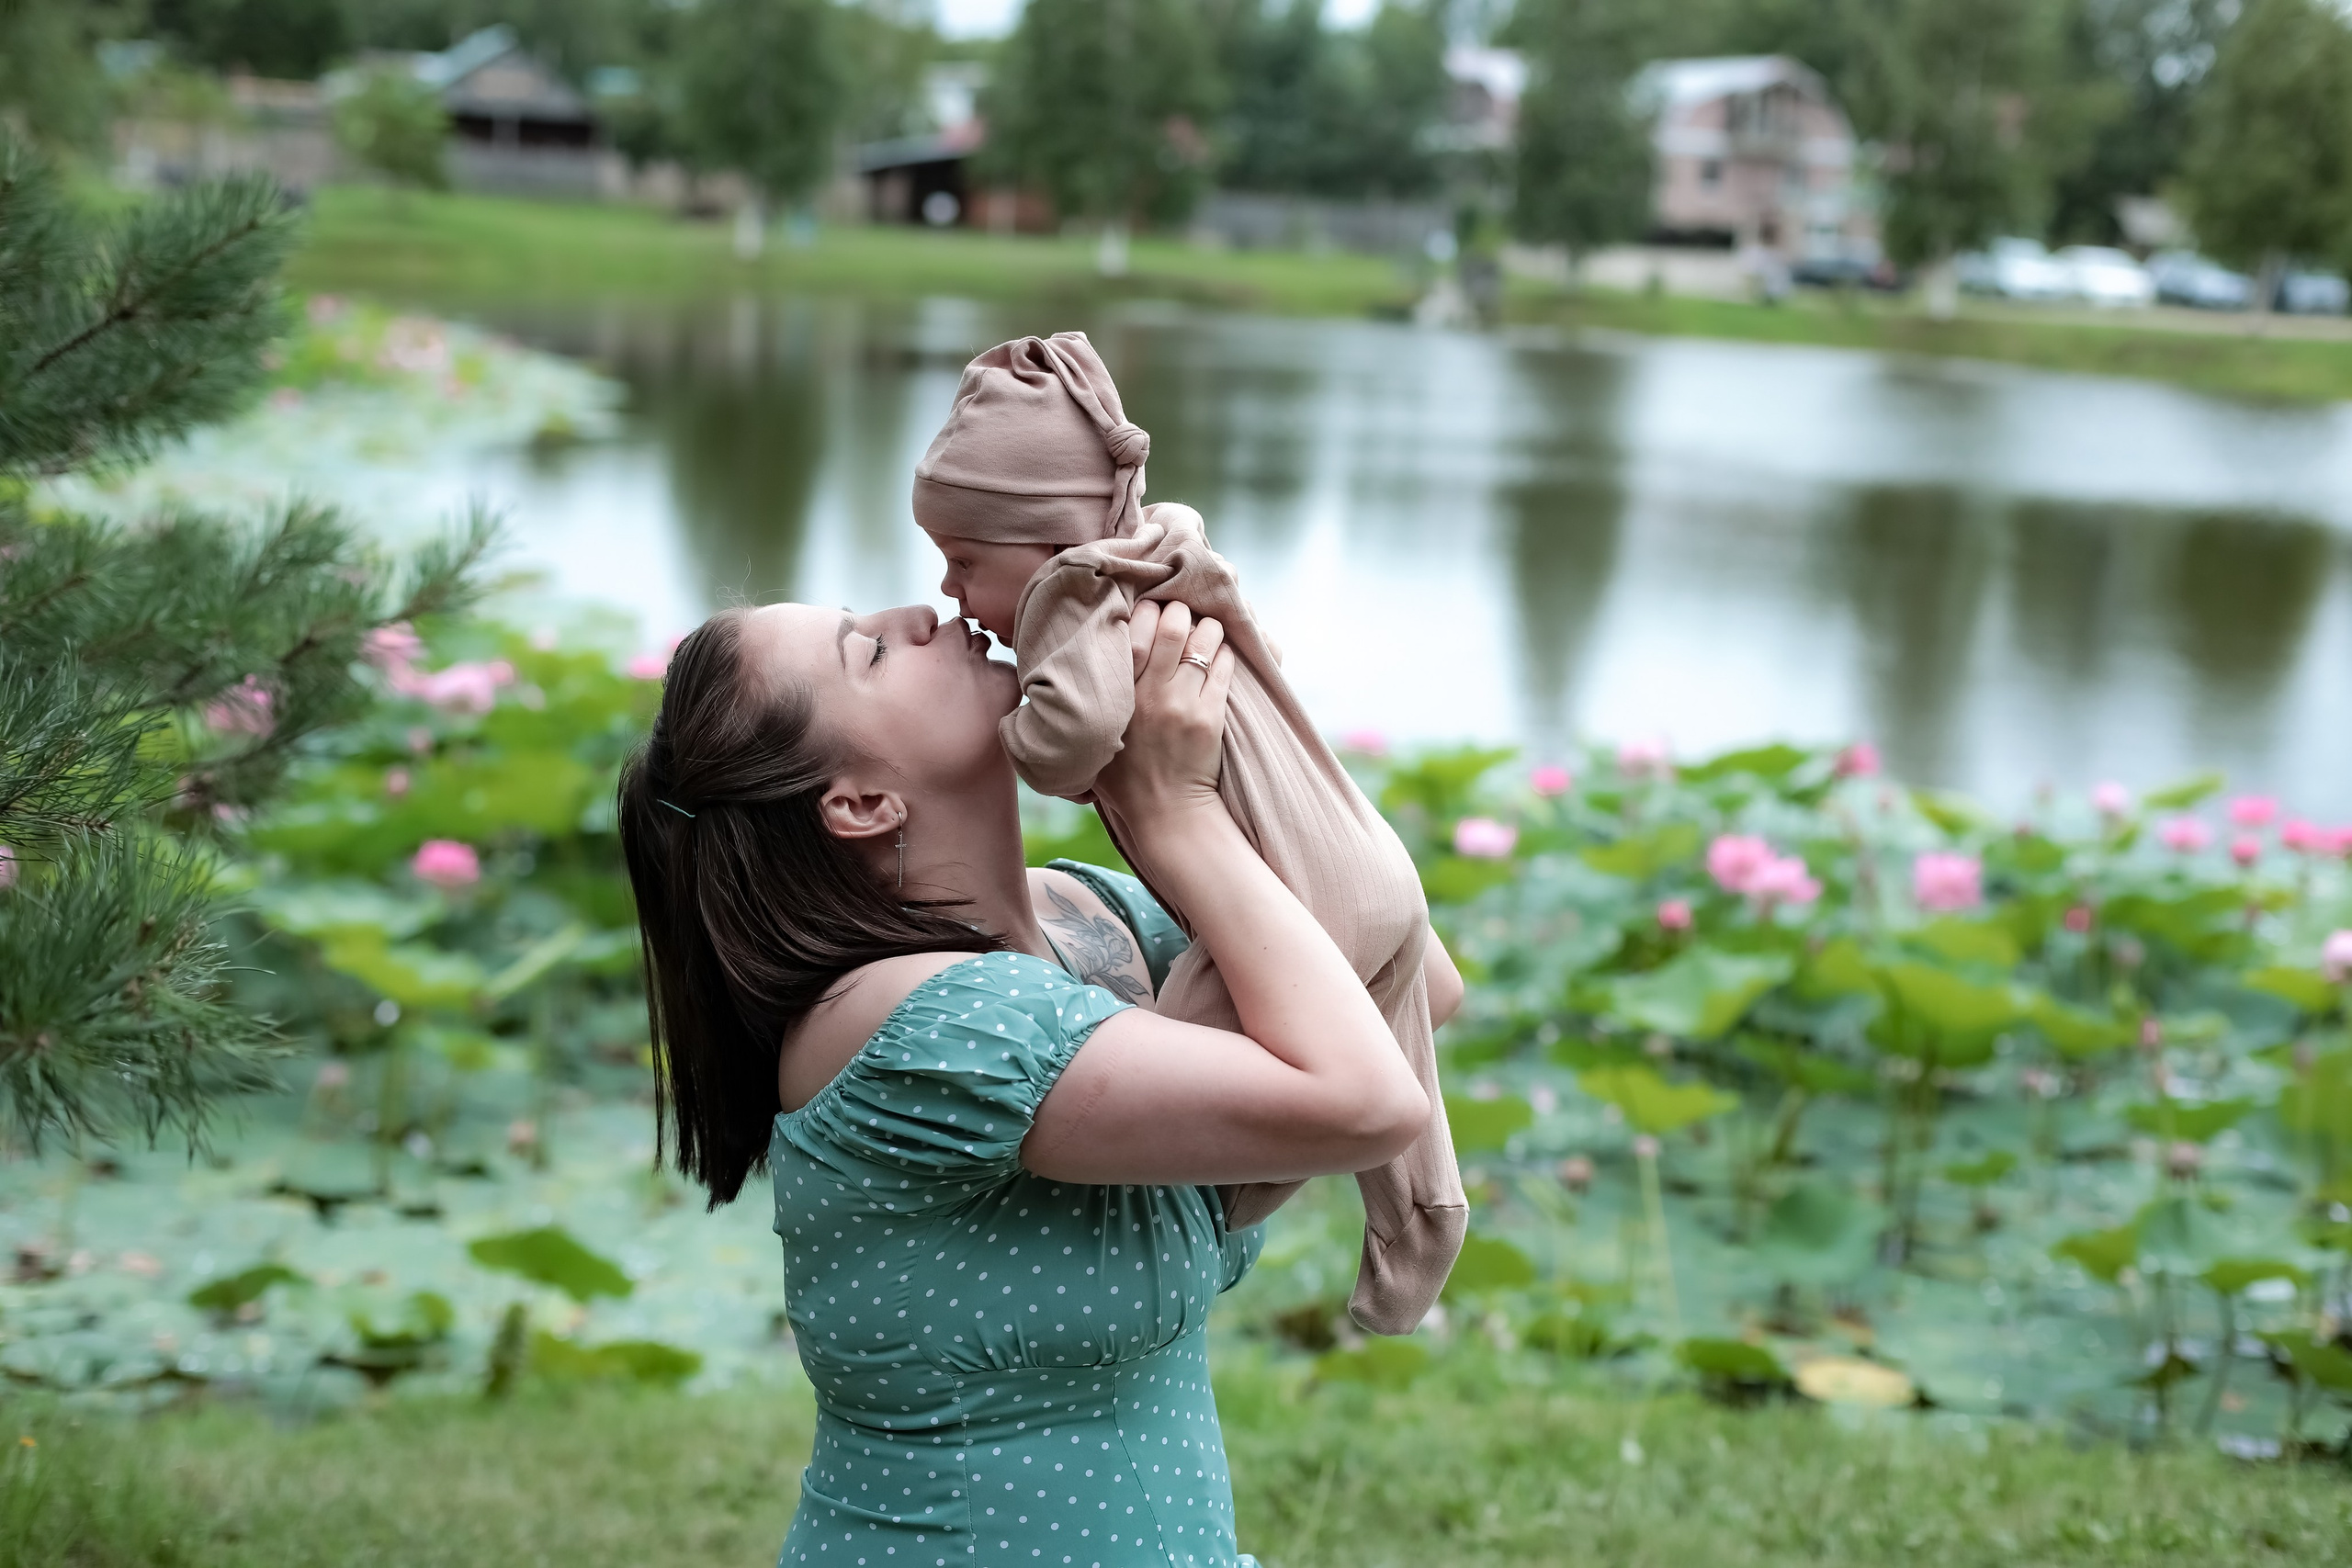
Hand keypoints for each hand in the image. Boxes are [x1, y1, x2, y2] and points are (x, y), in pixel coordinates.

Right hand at [1093, 600, 1234, 821]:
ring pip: (1204, 642)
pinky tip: (1222, 655)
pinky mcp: (1211, 718)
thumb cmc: (1125, 776)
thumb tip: (1082, 665)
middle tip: (1184, 612)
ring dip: (1209, 628)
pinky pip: (1224, 669)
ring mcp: (1183, 705)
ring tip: (1208, 629)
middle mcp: (1150, 695)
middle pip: (1172, 627)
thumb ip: (1093, 699)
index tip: (1152, 608)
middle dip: (1182, 610)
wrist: (1166, 813)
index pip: (1135, 632)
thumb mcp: (1096, 736)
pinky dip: (1225, 655)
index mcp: (1120, 696)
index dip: (1147, 610)